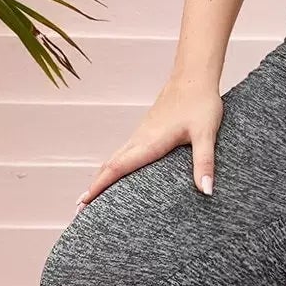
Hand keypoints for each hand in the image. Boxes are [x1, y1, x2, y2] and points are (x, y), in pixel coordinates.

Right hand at [73, 77, 225, 210]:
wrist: (193, 76)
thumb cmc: (201, 103)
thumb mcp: (206, 134)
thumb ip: (205, 163)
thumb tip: (207, 191)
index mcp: (150, 142)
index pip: (118, 168)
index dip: (100, 186)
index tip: (83, 203)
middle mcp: (140, 139)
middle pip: (109, 166)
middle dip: (93, 187)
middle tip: (77, 210)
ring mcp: (141, 133)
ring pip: (114, 158)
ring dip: (100, 177)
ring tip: (89, 197)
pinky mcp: (146, 130)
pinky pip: (123, 152)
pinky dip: (112, 166)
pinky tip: (115, 173)